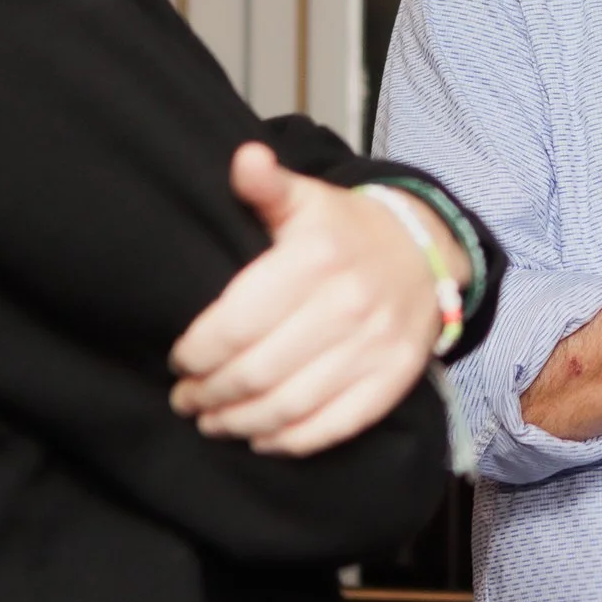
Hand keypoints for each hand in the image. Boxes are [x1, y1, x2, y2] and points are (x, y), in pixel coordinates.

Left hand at [168, 144, 443, 457]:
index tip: (178, 361)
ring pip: (289, 405)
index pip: (235, 325)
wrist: (424, 252)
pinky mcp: (392, 379)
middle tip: (185, 399)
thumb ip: (269, 187)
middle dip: (209, 393)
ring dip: (240, 423)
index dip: (196, 353)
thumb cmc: (346, 230)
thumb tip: (245, 160)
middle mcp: (346, 305)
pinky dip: (290, 441)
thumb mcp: (308, 199)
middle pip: (256, 372)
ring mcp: (373, 347)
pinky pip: (332, 425)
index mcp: (315, 260)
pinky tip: (260, 438)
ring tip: (212, 421)